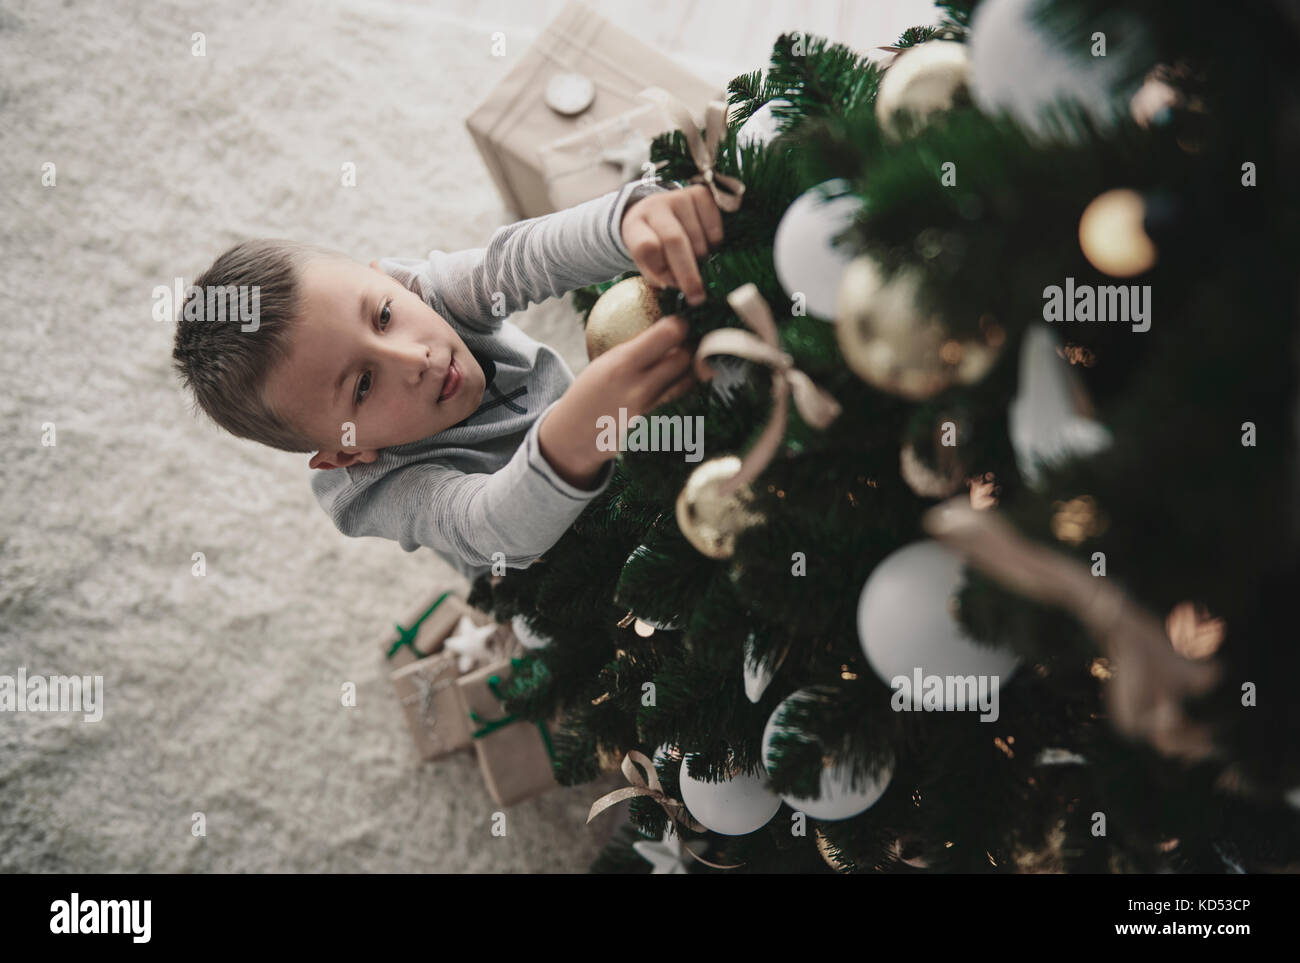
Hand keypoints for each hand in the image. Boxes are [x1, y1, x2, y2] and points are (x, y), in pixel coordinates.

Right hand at [538, 315, 699, 488]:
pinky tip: (679, 389)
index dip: (680, 325)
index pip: (669, 334)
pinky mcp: (656, 429)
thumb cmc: (589, 394)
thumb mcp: (604, 363)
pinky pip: (682, 405)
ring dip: (690, 372)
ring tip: (683, 367)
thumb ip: (635, 349)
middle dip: (687, 348)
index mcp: (622, 364)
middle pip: (684, 358)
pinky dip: (684, 394)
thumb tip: (668, 328)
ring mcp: (650, 412)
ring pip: (689, 383)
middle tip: (684, 346)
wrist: (572, 437)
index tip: (679, 325)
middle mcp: (639, 388)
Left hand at [621, 185, 723, 305]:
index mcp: (634, 225)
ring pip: (699, 238)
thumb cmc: (653, 243)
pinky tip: (705, 244)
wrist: (658, 211)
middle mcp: (655, 205)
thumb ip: (658, 275)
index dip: (660, 268)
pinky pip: (715, 228)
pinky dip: (714, 244)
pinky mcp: (700, 194)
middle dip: (688, 272)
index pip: (646, 247)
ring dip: (702, 258)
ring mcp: (679, 197)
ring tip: (695, 260)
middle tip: (697, 296)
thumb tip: (679, 284)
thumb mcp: (646, 261)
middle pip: (674, 240)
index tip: (671, 286)